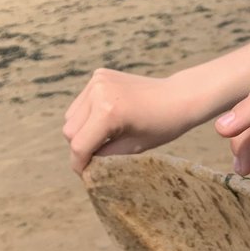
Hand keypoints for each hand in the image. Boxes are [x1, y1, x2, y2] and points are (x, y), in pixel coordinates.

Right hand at [63, 69, 203, 174]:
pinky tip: (107, 120)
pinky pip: (82, 102)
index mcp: (108, 112)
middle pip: (70, 131)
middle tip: (95, 159)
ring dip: (82, 131)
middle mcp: (98, 93)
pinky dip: (88, 115)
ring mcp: (96, 81)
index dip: (79, 164)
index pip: (79, 145)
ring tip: (104, 138)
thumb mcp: (134, 148)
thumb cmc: (163, 126)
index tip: (85, 175)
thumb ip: (106, 156)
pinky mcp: (99, 76)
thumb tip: (86, 165)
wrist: (179, 96)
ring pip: (72, 116)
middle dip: (80, 147)